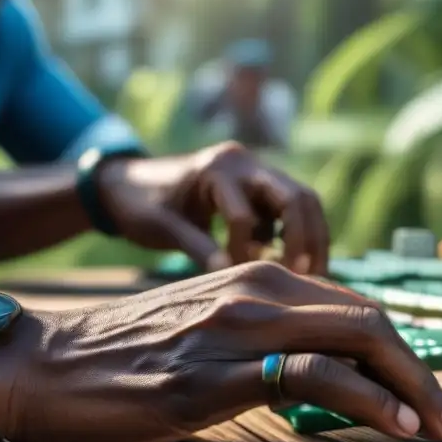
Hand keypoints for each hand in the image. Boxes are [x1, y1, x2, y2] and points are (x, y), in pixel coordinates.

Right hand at [0, 262, 441, 441]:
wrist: (48, 364)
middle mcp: (259, 290)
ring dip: (411, 386)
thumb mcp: (213, 325)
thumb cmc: (133, 352)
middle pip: (371, 318)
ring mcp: (239, 328)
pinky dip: (367, 398)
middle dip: (421, 369)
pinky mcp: (216, 374)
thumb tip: (332, 370)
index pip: (357, 307)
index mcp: (262, 277)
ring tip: (439, 426)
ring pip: (356, 337)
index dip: (403, 351)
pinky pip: (314, 375)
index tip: (427, 392)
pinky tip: (394, 425)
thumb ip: (271, 333)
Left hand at [97, 141, 329, 274]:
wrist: (128, 183)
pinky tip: (296, 262)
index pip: (245, 216)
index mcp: (218, 168)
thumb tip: (235, 275)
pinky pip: (294, 208)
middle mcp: (246, 162)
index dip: (243, 252)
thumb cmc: (139, 204)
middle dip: (305, 241)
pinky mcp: (262, 186)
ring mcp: (258, 171)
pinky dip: (300, 234)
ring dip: (313, 237)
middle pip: (296, 198)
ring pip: (304, 201)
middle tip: (306, 279)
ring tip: (312, 274)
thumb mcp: (162, 228)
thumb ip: (198, 248)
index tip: (235, 275)